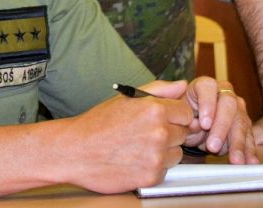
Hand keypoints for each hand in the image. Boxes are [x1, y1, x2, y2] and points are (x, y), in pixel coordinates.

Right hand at [62, 80, 192, 192]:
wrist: (77, 151)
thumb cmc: (100, 122)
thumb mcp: (127, 97)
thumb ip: (159, 89)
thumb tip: (183, 85)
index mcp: (154, 109)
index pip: (186, 112)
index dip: (175, 114)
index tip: (163, 117)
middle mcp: (159, 132)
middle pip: (183, 132)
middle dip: (170, 132)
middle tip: (145, 132)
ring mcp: (156, 156)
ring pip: (177, 153)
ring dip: (164, 151)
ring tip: (139, 145)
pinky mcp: (152, 177)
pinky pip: (165, 170)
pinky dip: (154, 166)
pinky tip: (136, 159)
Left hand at [181, 76, 257, 163]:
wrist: (195, 122)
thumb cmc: (185, 114)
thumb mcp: (180, 114)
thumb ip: (185, 116)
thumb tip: (194, 124)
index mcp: (204, 85)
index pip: (208, 88)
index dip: (207, 105)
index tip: (204, 124)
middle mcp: (224, 92)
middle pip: (228, 104)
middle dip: (222, 127)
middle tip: (213, 146)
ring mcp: (237, 107)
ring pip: (241, 122)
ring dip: (238, 143)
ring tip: (235, 160)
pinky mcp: (245, 124)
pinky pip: (249, 137)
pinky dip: (249, 151)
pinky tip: (250, 161)